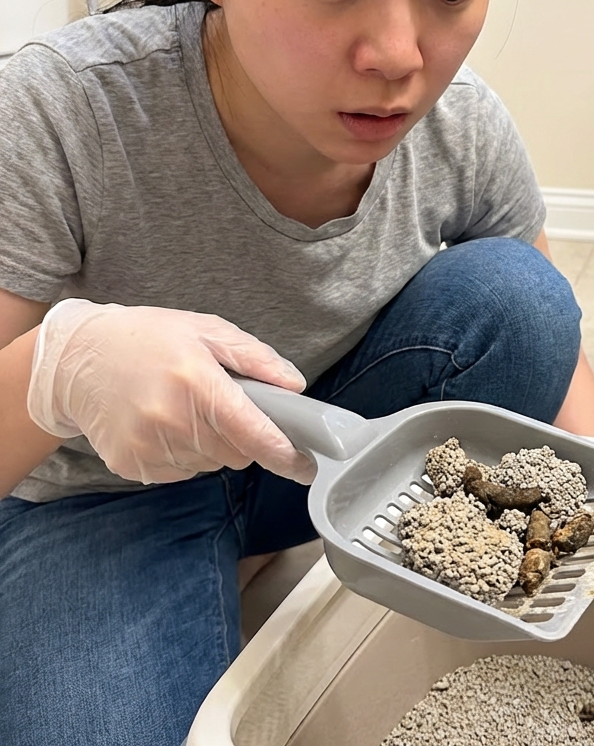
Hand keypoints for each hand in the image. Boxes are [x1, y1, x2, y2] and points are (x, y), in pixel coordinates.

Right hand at [27, 299, 314, 483]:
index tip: (306, 466)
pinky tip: (167, 424)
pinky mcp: (130, 465)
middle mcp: (170, 419)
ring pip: (211, 465)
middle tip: (226, 406)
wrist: (78, 358)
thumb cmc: (149, 339)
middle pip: (237, 454)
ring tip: (188, 409)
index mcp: (196, 381)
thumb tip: (295, 386)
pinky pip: (181, 472)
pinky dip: (186, 454)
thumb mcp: (208, 331)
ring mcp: (147, 446)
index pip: (252, 432)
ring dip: (213, 445)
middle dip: (244, 436)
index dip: (284, 453)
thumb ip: (257, 359)